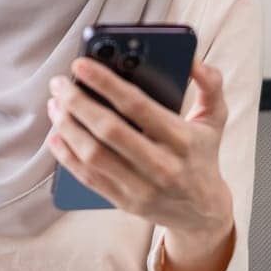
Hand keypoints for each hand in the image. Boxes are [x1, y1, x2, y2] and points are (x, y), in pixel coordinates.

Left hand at [48, 57, 234, 249]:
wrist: (202, 212)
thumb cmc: (203, 155)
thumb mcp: (215, 118)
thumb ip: (211, 84)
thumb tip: (193, 59)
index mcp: (182, 139)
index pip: (138, 106)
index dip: (105, 83)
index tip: (80, 65)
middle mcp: (161, 165)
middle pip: (109, 130)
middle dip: (77, 103)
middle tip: (59, 84)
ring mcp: (141, 187)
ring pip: (93, 154)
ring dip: (68, 127)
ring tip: (55, 105)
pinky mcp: (124, 202)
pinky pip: (88, 177)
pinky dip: (65, 156)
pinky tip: (55, 135)